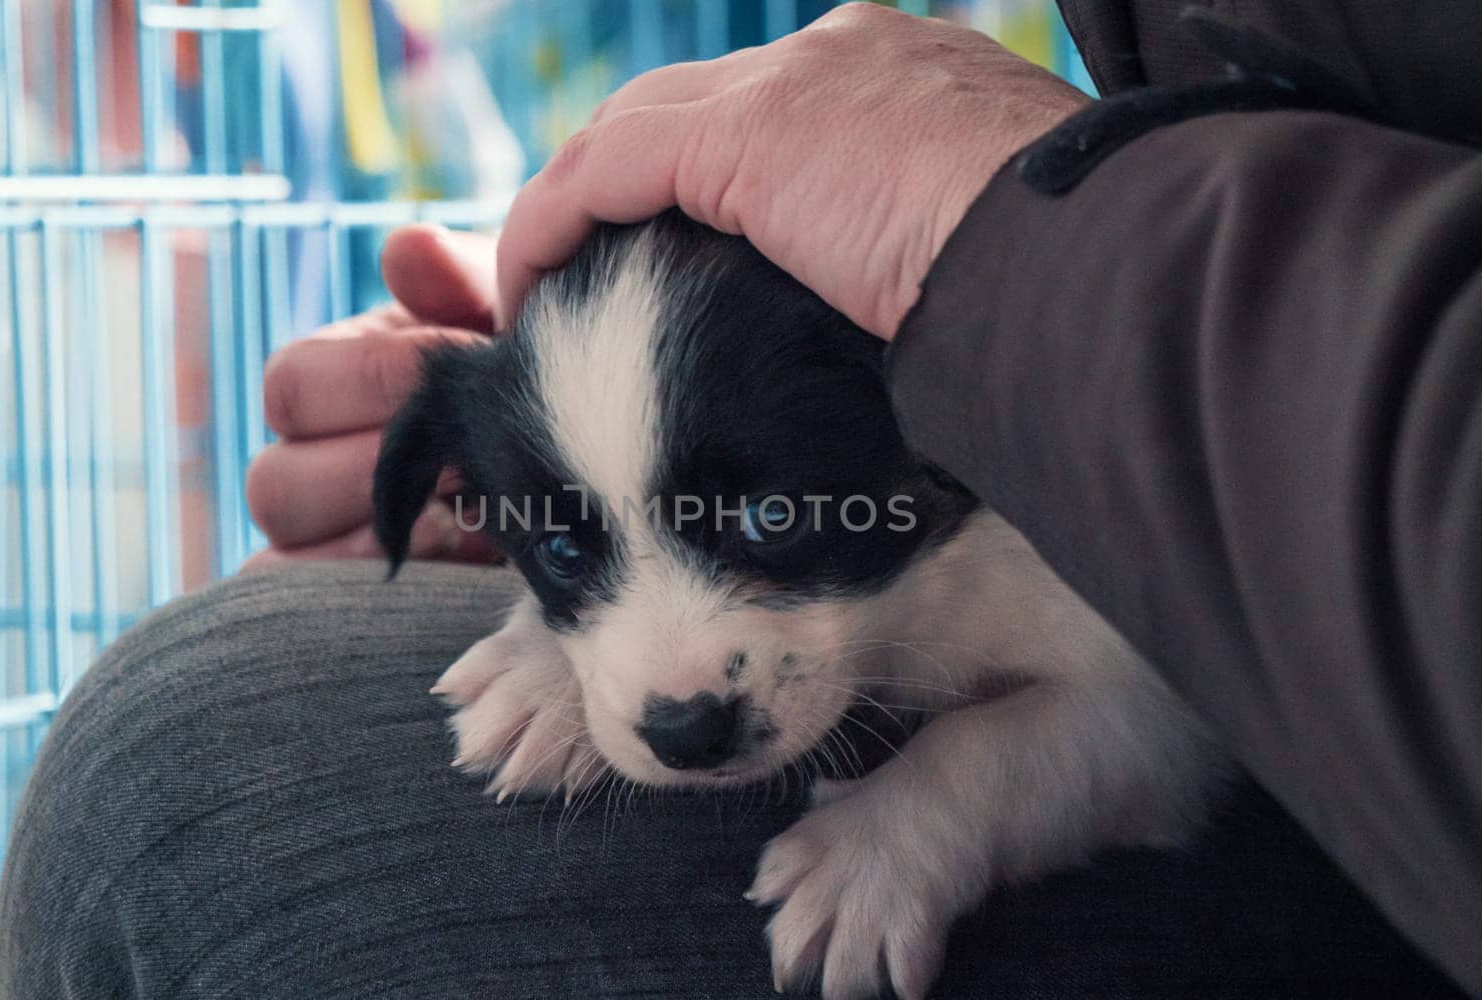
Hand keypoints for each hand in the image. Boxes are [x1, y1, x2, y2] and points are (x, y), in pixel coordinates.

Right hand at [244, 225, 501, 570]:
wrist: (589, 454)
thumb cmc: (535, 375)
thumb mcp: (507, 317)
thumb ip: (461, 282)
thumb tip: (407, 250)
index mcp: (337, 375)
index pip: (293, 386)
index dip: (368, 383)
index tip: (456, 369)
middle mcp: (312, 454)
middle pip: (275, 481)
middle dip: (372, 472)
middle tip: (462, 462)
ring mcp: (322, 532)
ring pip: (285, 551)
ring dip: (375, 537)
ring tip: (463, 517)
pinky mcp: (345, 591)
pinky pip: (304, 603)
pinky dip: (363, 586)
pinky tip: (445, 561)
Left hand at [496, 3, 1088, 338]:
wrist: (1085, 255)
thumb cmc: (1061, 280)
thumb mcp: (986, 250)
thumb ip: (923, 253)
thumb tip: (898, 323)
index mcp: (901, 79)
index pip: (764, 114)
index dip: (701, 180)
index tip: (675, 255)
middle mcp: (840, 59)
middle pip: (685, 111)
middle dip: (624, 186)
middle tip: (585, 268)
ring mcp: (793, 84)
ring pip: (634, 133)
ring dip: (577, 210)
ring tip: (545, 286)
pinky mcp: (745, 134)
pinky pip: (607, 173)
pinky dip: (556, 226)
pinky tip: (530, 283)